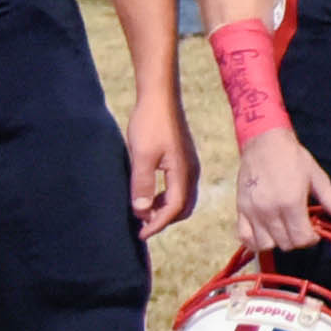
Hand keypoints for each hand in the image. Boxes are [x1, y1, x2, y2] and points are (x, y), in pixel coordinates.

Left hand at [129, 82, 198, 240]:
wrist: (160, 97)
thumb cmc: (150, 124)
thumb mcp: (141, 155)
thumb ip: (142, 184)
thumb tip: (142, 211)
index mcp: (182, 173)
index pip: (174, 209)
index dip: (157, 224)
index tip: (140, 234)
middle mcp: (190, 171)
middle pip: (183, 207)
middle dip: (164, 219)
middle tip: (143, 225)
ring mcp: (189, 164)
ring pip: (182, 197)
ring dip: (165, 208)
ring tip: (144, 210)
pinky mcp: (183, 158)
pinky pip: (179, 186)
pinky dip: (167, 196)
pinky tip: (151, 191)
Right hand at [234, 127, 330, 253]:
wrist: (265, 142)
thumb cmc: (292, 158)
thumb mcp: (318, 178)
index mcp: (291, 202)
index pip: (302, 239)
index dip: (312, 238)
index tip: (314, 230)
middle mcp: (269, 210)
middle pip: (286, 244)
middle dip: (297, 238)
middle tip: (301, 225)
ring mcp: (252, 212)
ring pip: (265, 245)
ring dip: (278, 241)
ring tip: (284, 226)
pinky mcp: (240, 210)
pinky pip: (245, 238)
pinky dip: (255, 241)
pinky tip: (267, 231)